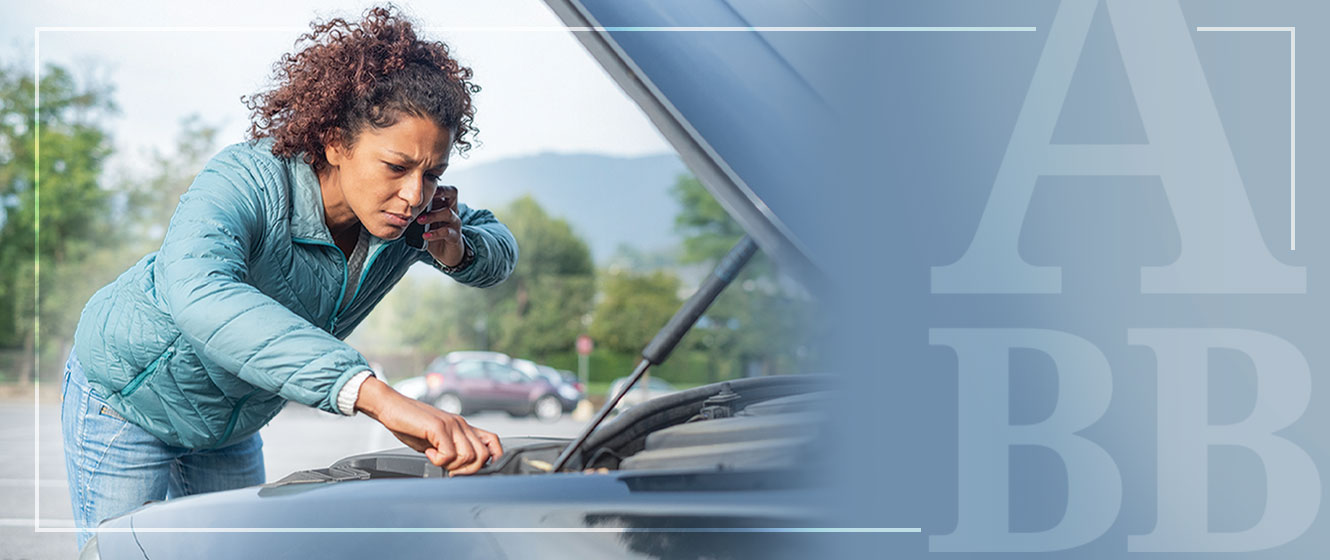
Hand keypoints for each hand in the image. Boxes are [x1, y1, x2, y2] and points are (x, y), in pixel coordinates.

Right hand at [354, 376, 501, 474]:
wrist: (390, 406)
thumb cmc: (409, 424)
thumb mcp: (435, 440)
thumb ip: (449, 451)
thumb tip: (457, 471)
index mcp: (462, 427)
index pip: (492, 442)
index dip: (493, 459)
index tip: (475, 471)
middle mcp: (461, 424)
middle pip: (483, 455)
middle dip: (467, 470)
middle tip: (449, 469)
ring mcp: (451, 424)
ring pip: (469, 456)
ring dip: (452, 465)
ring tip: (437, 458)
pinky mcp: (438, 427)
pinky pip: (449, 454)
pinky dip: (438, 461)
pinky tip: (428, 453)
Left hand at [416, 185, 464, 266]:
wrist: (445, 252)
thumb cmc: (434, 233)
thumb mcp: (425, 220)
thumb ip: (417, 212)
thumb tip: (398, 207)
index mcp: (444, 204)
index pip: (444, 188)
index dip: (435, 185)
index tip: (421, 187)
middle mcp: (452, 210)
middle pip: (452, 193)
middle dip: (439, 192)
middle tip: (423, 199)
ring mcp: (455, 223)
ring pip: (448, 213)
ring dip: (432, 215)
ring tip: (419, 220)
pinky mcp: (455, 236)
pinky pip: (447, 232)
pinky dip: (435, 233)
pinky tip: (426, 236)